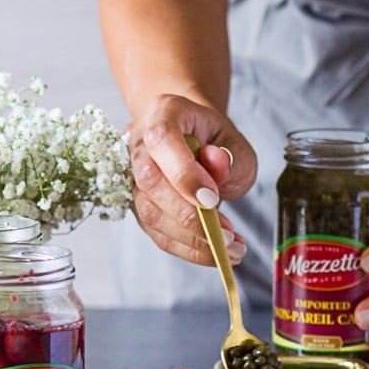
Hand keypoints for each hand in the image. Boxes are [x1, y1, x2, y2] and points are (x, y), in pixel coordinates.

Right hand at [127, 93, 257, 264]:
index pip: (161, 140)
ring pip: (151, 214)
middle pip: (150, 182)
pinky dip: (190, 250)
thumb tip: (218, 165)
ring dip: (193, 240)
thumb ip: (231, 154)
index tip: (212, 199)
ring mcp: (133, 179)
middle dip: (190, 215)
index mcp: (162, 114)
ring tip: (232, 250)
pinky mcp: (139, 209)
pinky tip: (217, 254)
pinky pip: (159, 235)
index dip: (184, 173)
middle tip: (229, 236)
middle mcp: (138, 145)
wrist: (195, 144)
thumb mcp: (235, 142)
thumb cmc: (216, 143)